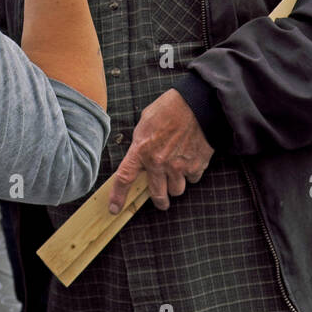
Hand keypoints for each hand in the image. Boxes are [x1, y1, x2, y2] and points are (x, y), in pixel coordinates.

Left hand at [108, 90, 212, 212]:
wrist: (197, 104)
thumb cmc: (170, 108)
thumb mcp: (145, 122)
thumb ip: (141, 143)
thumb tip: (139, 154)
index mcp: (141, 149)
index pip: (125, 177)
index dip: (118, 196)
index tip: (114, 208)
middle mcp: (159, 162)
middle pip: (156, 195)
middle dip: (159, 200)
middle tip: (160, 198)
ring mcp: (178, 166)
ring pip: (176, 190)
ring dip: (175, 184)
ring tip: (177, 170)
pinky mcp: (196, 166)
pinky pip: (192, 179)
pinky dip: (190, 174)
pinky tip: (190, 159)